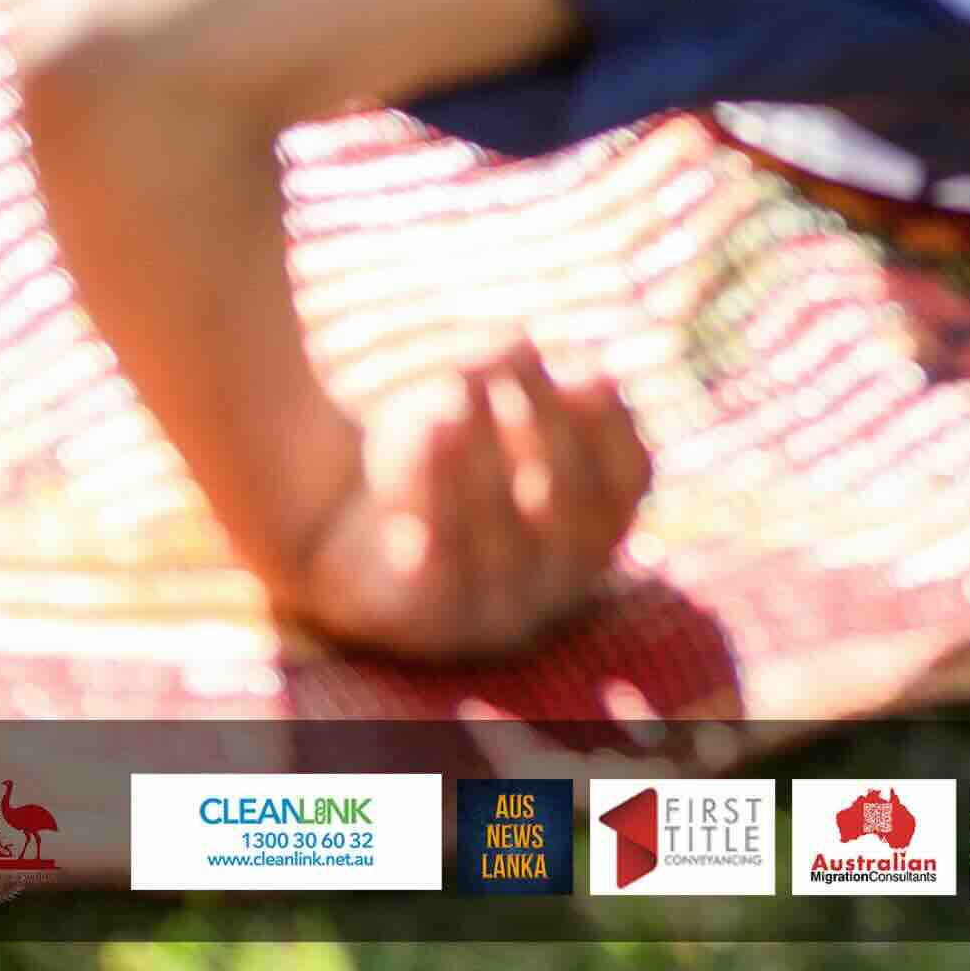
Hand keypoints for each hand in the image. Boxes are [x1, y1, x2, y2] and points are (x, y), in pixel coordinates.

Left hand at [278, 347, 651, 661]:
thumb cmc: (439, 456)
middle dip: (542, 413)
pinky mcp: (429, 625)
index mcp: (591, 532)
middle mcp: (556, 584)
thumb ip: (529, 391)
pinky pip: (442, 556)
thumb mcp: (493, 414)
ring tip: (461, 370)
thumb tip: (545, 355)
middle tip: (505, 345)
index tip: (580, 365)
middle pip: (569, 496)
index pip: (630, 476)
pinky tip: (432, 424)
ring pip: (506, 527)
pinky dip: (440, 485)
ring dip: (487, 440)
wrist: (339, 530)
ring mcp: (494, 615)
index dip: (612, 420)